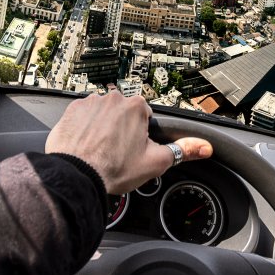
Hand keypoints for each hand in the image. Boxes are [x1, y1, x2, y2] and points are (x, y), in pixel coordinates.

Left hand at [45, 91, 212, 193]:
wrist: (77, 175)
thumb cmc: (114, 169)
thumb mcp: (156, 162)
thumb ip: (182, 150)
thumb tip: (204, 147)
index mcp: (135, 107)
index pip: (144, 115)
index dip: (141, 133)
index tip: (134, 147)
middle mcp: (111, 99)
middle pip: (122, 113)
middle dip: (121, 129)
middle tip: (117, 151)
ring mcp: (88, 103)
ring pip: (101, 114)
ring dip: (102, 127)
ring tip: (100, 150)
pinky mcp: (70, 111)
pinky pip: (82, 118)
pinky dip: (83, 129)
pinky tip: (85, 146)